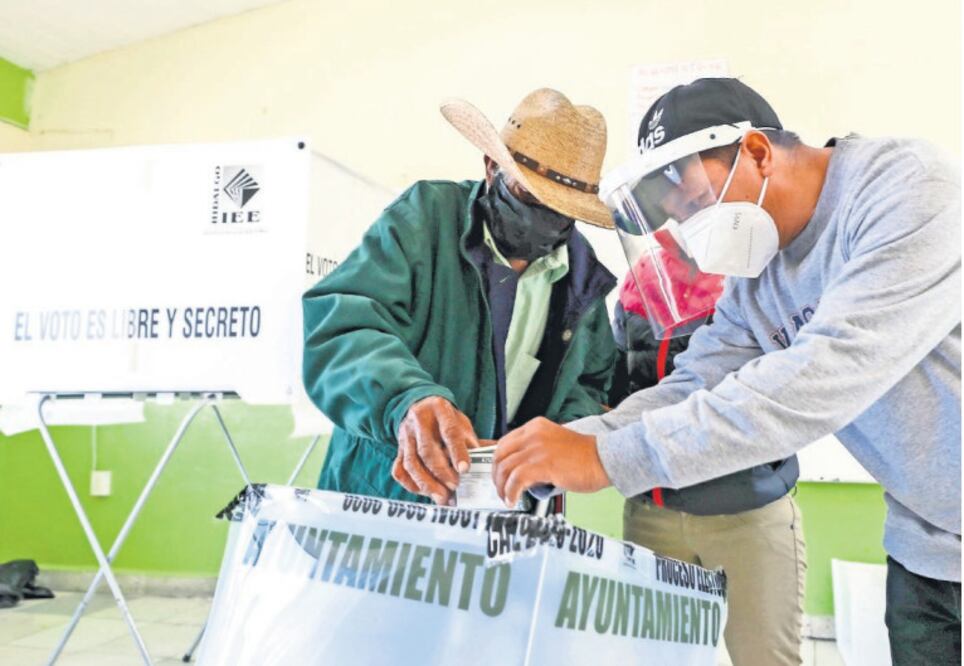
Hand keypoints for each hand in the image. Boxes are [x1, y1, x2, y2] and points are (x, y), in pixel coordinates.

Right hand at [392, 396, 479, 504]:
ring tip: (442, 496)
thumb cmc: (446, 419)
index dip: (457, 452)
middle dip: (441, 472)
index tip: (465, 470)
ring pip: (411, 463)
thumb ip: (469, 442)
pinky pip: (399, 470)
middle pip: (426, 451)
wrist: (422, 407)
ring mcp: (405, 435)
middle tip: (454, 486)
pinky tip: (426, 492)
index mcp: (439, 409)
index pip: (449, 432)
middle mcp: (418, 420)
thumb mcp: (461, 423)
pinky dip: (412, 484)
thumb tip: (480, 467)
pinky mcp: (398, 449)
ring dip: (427, 483)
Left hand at [492, 417, 610, 506]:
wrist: (604, 458)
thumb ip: (535, 452)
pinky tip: (513, 500)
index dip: (498, 462)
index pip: (505, 443)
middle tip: (500, 490)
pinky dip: (511, 492)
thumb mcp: (554, 444)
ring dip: (502, 487)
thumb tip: (520, 472)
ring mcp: (536, 448)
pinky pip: (516, 480)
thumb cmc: (585, 456)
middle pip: (500, 455)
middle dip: (496, 476)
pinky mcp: (542, 464)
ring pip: (505, 468)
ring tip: (507, 498)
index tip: (500, 476)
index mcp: (535, 427)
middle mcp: (533, 434)